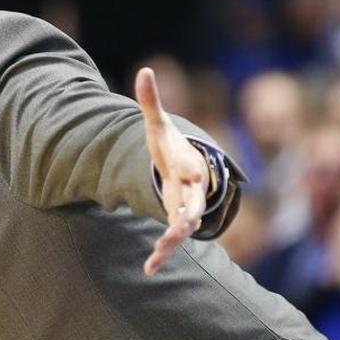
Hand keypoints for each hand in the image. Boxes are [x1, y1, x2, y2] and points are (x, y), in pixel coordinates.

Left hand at [136, 67, 208, 275]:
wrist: (189, 169)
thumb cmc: (171, 147)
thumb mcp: (157, 125)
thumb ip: (151, 101)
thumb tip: (145, 70)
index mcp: (187, 165)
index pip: (192, 168)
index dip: (192, 171)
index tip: (193, 173)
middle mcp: (190, 190)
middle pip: (195, 203)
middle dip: (190, 212)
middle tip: (185, 223)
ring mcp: (185, 208)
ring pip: (184, 226)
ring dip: (173, 239)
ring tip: (159, 252)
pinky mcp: (175, 222)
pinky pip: (171, 239)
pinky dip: (161, 253)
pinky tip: (148, 269)